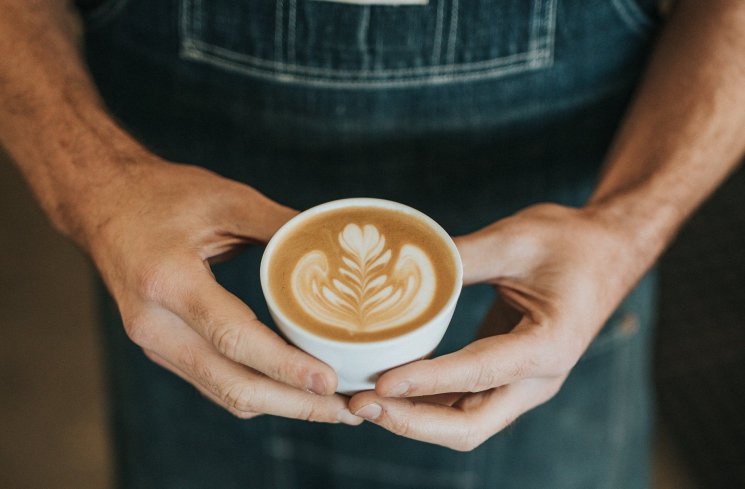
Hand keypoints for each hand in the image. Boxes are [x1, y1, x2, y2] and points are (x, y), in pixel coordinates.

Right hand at [81, 156, 360, 424]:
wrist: (104, 206)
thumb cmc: (162, 196)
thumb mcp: (225, 199)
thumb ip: (280, 224)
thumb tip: (336, 245)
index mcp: (168, 281)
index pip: (232, 337)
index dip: (284, 365)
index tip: (328, 381)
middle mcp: (155, 324)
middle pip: (230, 383)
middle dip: (292, 403)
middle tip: (344, 409)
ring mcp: (154, 343)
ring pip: (223, 392)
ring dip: (279, 405)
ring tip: (329, 407)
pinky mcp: (162, 349)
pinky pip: (214, 382)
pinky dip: (256, 391)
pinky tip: (292, 390)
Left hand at [349, 203, 644, 448]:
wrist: (606, 252)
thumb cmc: (570, 243)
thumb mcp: (515, 239)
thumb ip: (460, 256)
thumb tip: (398, 267)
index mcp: (549, 346)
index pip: (478, 373)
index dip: (426, 382)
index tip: (380, 384)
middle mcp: (538, 378)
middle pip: (469, 425)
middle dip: (412, 421)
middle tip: (360, 404)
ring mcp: (523, 383)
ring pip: (463, 423)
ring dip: (412, 418)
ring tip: (361, 402)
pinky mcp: (507, 376)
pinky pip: (463, 403)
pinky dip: (425, 403)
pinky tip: (390, 389)